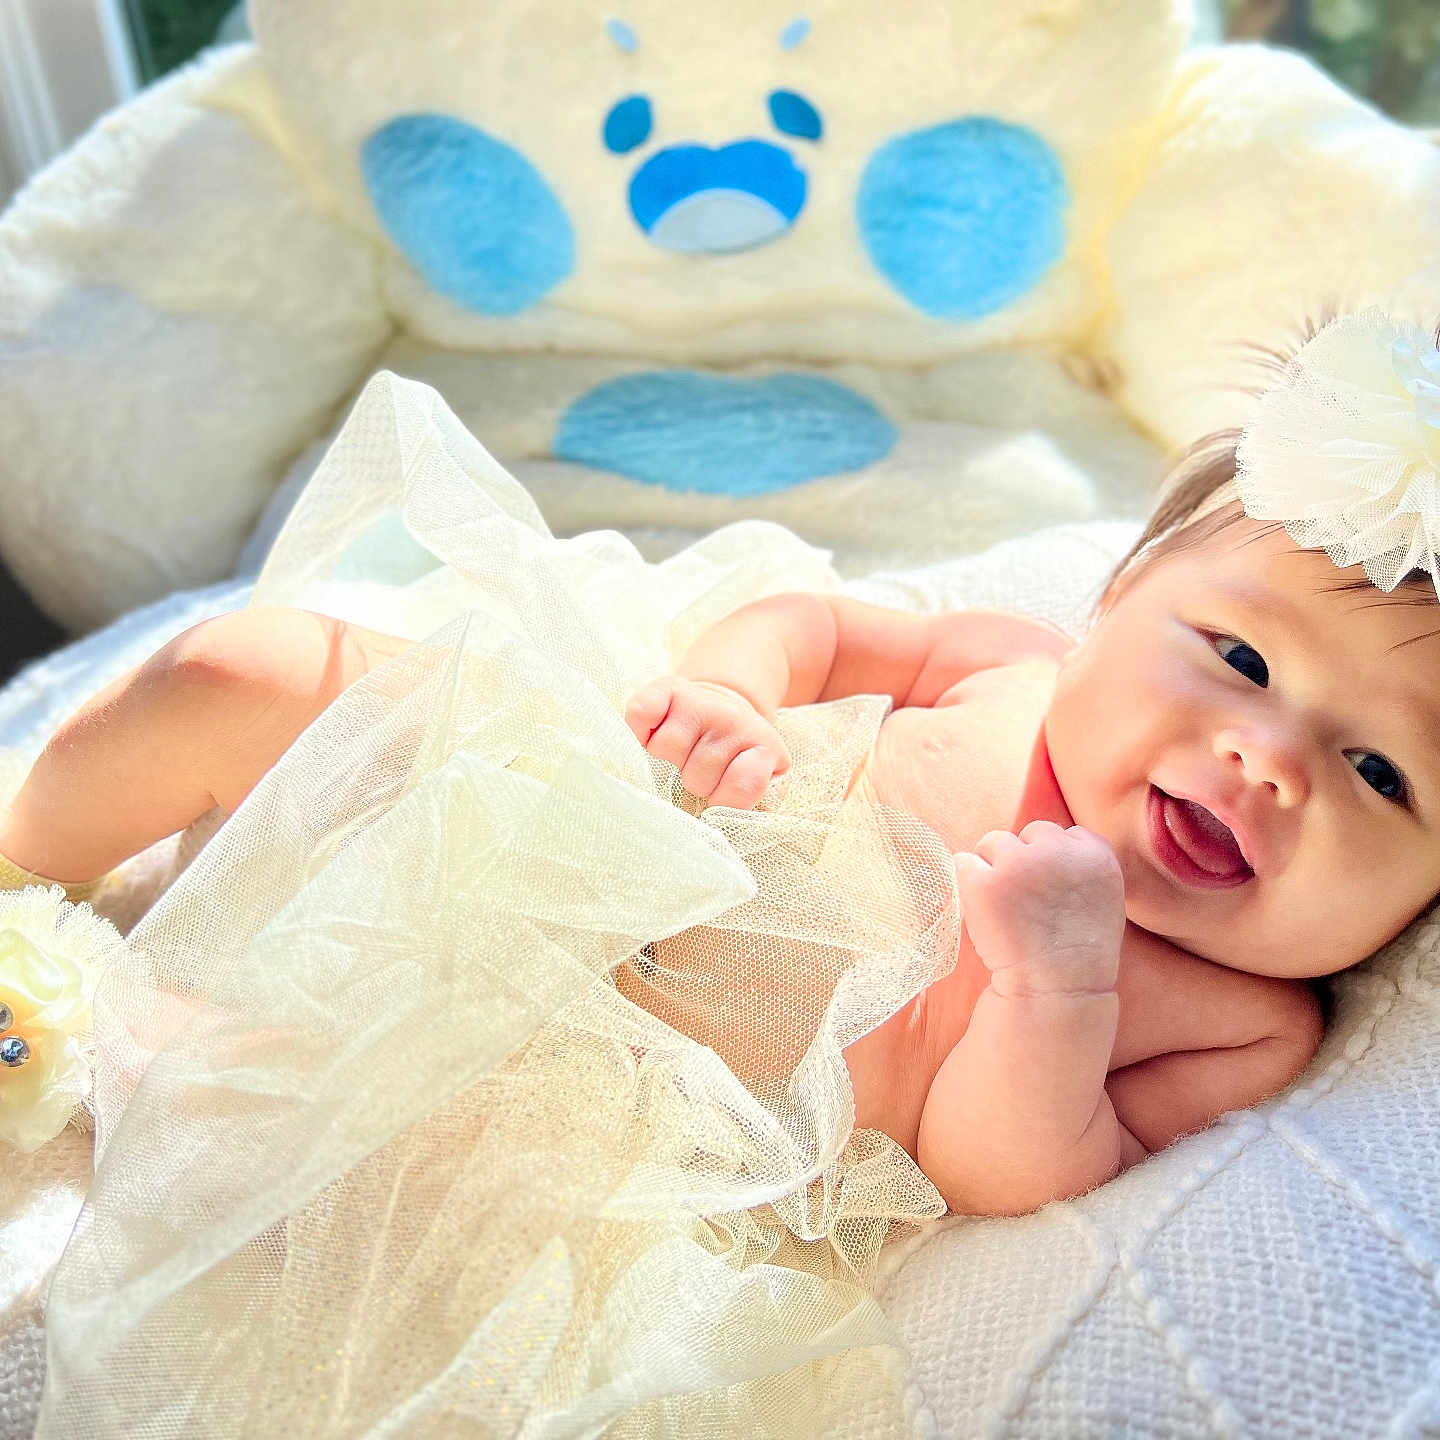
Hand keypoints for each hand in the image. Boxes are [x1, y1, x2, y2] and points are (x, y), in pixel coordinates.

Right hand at [624, 676, 789, 808]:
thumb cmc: (735, 762)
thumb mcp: (759, 789)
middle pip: (697, 774)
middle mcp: (734, 719)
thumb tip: (723, 818)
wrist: (724, 712)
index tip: (721, 794)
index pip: (744, 786)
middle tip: (699, 773)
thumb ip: (750, 807)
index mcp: (764, 747)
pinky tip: (651, 736)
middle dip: (694, 784)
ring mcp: (701, 701)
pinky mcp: (669, 688)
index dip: (725, 800)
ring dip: (666, 762)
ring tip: (680, 755)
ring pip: (667, 747)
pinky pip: (642, 713)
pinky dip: (638, 730)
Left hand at [955, 821, 1124, 997]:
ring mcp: (1019, 864)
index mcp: (1096, 853)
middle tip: (1027, 902)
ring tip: (1006, 908)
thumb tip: (1041, 843)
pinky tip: (984, 910)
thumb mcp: (1102, 897)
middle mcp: (1058, 851)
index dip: (1052, 862)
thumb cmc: (1076, 952)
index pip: (1063, 833)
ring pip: (993, 842)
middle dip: (1022, 859)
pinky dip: (967, 883)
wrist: (1056, 991)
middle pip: (1027, 833)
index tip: (1052, 893)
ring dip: (993, 868)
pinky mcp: (984, 882)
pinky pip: (963, 862)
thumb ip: (1079, 864)